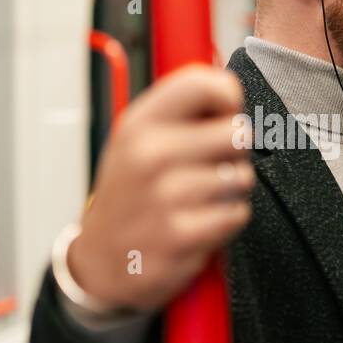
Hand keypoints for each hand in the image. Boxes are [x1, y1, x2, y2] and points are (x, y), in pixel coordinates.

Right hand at [69, 65, 253, 311]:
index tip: (222, 115)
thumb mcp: (139, 137)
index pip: (205, 84)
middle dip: (235, 150)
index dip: (228, 99)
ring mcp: (165, 197)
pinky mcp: (181, 236)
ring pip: (242, 177)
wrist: (101, 258)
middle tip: (211, 164)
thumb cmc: (130, 192)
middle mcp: (150, 155)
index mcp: (140, 123)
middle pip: (238, 132)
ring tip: (200, 197)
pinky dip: (227, 219)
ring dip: (231, 190)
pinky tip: (201, 220)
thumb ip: (181, 110)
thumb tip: (230, 91)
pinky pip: (236, 214)